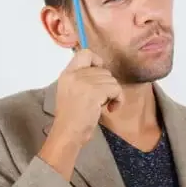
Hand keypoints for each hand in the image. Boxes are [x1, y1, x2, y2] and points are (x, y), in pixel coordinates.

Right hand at [38, 50, 121, 177]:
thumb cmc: (71, 118)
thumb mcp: (71, 92)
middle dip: (107, 85)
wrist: (68, 133)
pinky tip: (110, 109)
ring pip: (112, 80)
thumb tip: (102, 73)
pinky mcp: (95, 92)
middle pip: (104, 70)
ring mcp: (84, 82)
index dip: (97, 61)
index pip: (84, 53)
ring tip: (105, 106)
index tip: (99, 76)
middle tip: (102, 100)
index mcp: (67, 74)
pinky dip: (118, 100)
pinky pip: (116, 89)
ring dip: (113, 94)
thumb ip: (82, 79)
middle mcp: (75, 75)